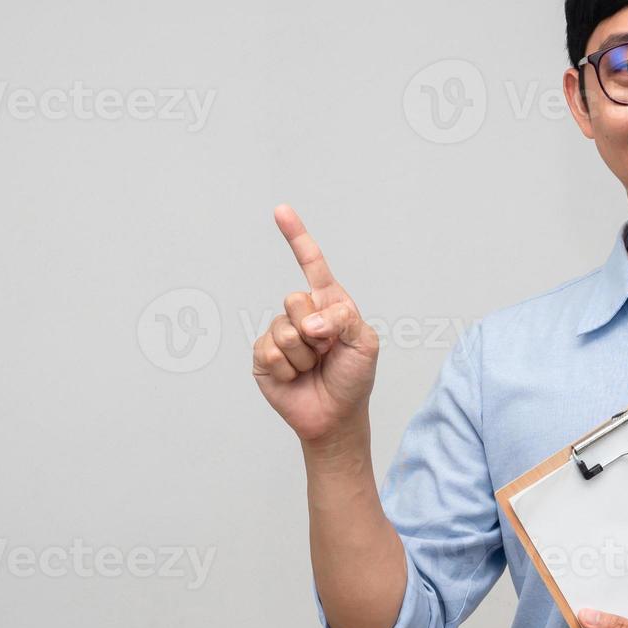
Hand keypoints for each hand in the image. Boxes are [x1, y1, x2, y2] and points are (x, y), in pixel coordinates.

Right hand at [252, 204, 379, 443]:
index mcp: (328, 303)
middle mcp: (301, 314)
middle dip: (315, 330)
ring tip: (313, 367)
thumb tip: (306, 322)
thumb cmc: (353, 378)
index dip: (296, 237)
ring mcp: (280, 334)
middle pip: (294, 300)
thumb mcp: (365, 343)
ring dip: (304, 355)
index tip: (281, 210)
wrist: (335, 416)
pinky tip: (295, 378)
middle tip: (327, 351)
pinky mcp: (263, 357)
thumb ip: (343, 319)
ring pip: (283, 330)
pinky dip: (287, 369)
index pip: (312, 264)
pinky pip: (269, 352)